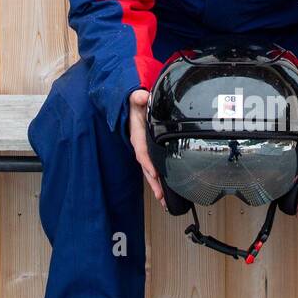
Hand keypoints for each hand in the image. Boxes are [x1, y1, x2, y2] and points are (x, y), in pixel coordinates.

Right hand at [126, 89, 165, 209]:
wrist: (132, 107)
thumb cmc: (135, 105)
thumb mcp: (135, 99)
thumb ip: (138, 98)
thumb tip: (141, 96)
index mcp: (137, 135)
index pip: (142, 151)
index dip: (147, 162)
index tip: (154, 173)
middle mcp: (140, 146)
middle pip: (146, 167)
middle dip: (153, 183)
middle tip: (161, 196)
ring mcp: (145, 151)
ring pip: (150, 171)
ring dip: (157, 186)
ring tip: (165, 201)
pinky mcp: (150, 154)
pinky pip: (153, 169)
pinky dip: (159, 181)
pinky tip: (166, 191)